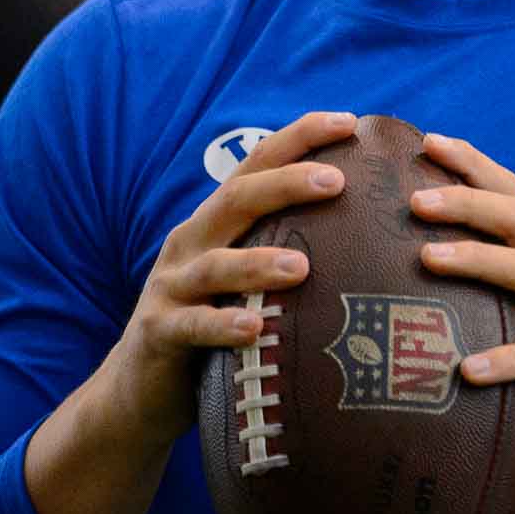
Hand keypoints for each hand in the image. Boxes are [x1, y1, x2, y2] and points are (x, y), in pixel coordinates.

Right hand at [102, 109, 355, 446]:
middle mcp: (192, 242)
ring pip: (215, 266)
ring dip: (257, 262)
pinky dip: (222, 325)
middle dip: (285, 184)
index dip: (298, 138)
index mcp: (218, 222)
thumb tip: (375, 235)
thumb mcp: (247, 281)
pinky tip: (254, 329)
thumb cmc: (214, 329)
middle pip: (236, 200)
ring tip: (302, 266)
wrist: (139, 392)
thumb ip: (290, 250)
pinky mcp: (159, 334)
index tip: (348, 121)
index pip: (257, 165)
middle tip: (336, 180)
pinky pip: (192, 327)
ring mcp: (171, 287)